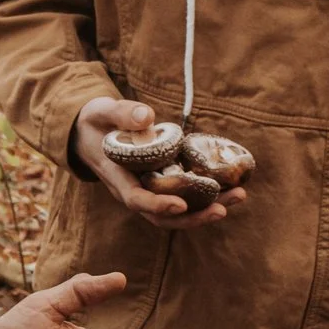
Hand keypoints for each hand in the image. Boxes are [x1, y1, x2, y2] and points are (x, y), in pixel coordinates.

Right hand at [72, 98, 247, 230]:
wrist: (89, 133)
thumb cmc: (96, 122)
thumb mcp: (103, 112)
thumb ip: (123, 114)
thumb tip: (148, 117)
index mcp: (117, 177)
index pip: (137, 199)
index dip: (158, 204)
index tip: (180, 203)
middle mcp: (133, 190)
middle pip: (163, 216)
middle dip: (194, 216)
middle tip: (224, 208)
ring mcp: (148, 189)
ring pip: (177, 211)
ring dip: (207, 208)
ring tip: (238, 195)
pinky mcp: (161, 183)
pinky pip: (184, 195)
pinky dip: (206, 195)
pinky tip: (230, 185)